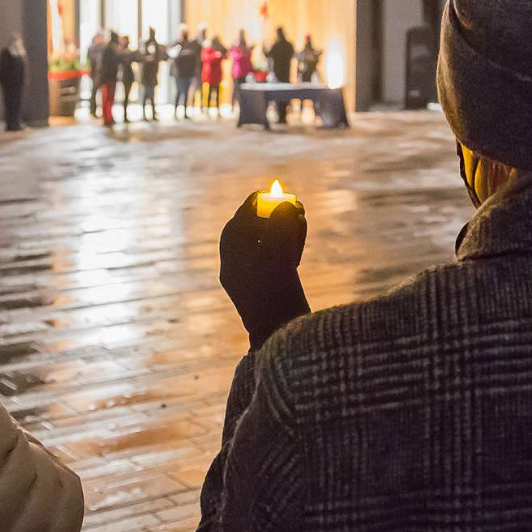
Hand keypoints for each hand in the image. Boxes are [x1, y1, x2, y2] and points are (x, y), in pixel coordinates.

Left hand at [219, 192, 309, 349]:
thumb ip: (281, 223)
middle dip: (276, 217)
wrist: (279, 340)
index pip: (241, 218)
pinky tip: (297, 253)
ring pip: (264, 246)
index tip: (272, 191)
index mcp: (231, 255)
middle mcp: (234, 266)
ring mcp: (248, 281)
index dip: (259, 203)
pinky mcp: (263, 293)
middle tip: (295, 209)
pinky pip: (271, 264)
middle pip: (253, 231)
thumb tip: (286, 203)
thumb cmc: (275, 295)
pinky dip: (285, 252)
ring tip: (300, 225)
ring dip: (283, 233)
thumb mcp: (278, 253)